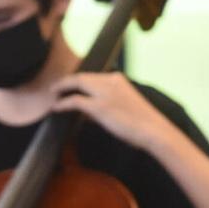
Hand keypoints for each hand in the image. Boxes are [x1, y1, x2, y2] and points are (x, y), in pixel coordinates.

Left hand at [50, 72, 174, 151]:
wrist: (155, 131)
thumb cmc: (143, 124)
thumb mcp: (125, 105)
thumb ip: (107, 102)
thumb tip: (86, 111)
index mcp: (118, 79)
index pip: (92, 75)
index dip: (78, 80)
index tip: (68, 84)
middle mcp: (110, 81)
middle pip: (81, 76)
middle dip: (66, 81)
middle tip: (55, 88)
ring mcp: (104, 93)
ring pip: (76, 83)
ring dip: (62, 88)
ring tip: (53, 94)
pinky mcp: (99, 106)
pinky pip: (74, 101)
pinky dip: (63, 103)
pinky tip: (55, 107)